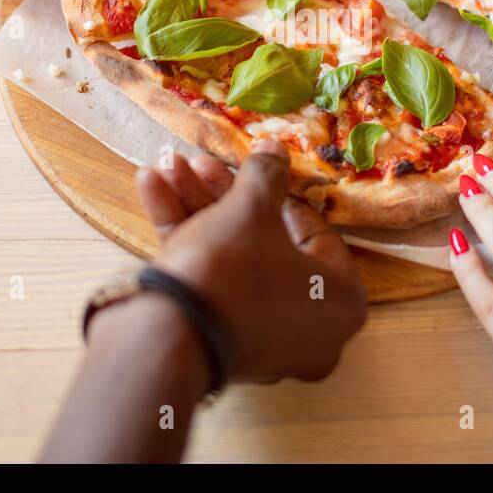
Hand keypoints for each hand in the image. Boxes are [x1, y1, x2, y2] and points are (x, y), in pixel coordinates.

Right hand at [136, 141, 367, 383]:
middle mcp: (311, 328)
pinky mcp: (222, 344)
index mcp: (340, 298)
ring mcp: (264, 340)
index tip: (254, 169)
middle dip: (223, 195)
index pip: (313, 232)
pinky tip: (152, 188)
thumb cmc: (233, 268)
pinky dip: (184, 240)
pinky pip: (213, 283)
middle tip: (200, 164)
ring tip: (167, 167)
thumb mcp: (251, 209)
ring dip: (197, 209)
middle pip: (265, 242)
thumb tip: (277, 149)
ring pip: (232, 259)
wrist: (170, 336)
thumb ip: (267, 175)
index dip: (278, 193)